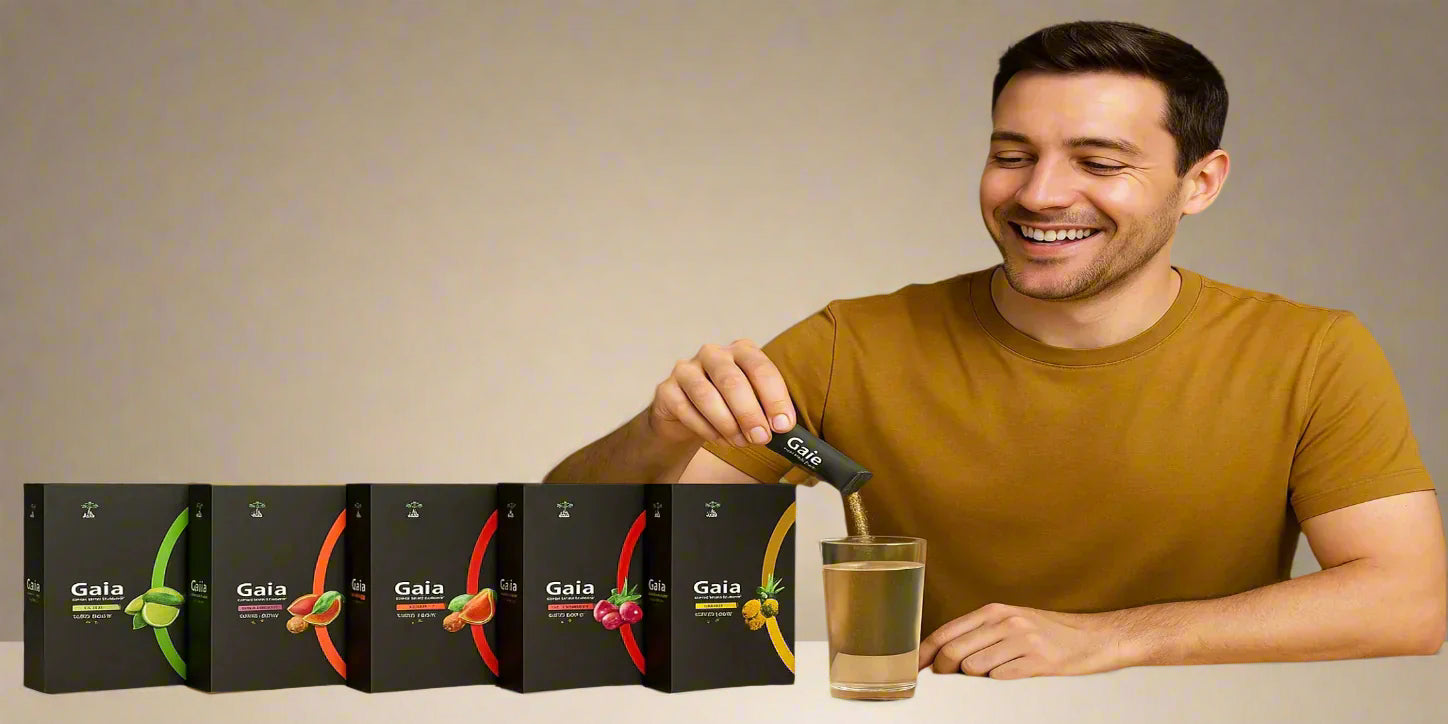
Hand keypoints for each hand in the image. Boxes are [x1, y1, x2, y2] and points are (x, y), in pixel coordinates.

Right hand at [648, 339, 795, 447]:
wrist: (686, 414)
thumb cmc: (727, 405)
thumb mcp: (752, 401)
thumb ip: (767, 408)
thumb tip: (783, 426)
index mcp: (741, 350)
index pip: (761, 368)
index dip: (775, 398)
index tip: (782, 425)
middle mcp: (713, 354)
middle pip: (732, 381)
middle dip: (750, 413)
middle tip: (761, 437)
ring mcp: (686, 369)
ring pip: (706, 395)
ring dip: (727, 424)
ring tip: (740, 442)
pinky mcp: (667, 389)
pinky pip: (685, 410)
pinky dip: (706, 429)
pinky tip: (719, 440)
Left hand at [918, 603, 1133, 679]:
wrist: (1092, 638)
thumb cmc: (1048, 632)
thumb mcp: (1011, 621)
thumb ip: (980, 632)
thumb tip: (942, 653)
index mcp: (994, 611)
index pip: (947, 631)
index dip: (926, 652)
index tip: (915, 668)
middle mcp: (1005, 622)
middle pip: (954, 651)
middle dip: (944, 671)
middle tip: (947, 678)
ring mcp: (1022, 640)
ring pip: (974, 667)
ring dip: (974, 677)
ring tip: (990, 672)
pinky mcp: (1038, 661)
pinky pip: (1001, 677)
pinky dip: (999, 681)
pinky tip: (1010, 675)